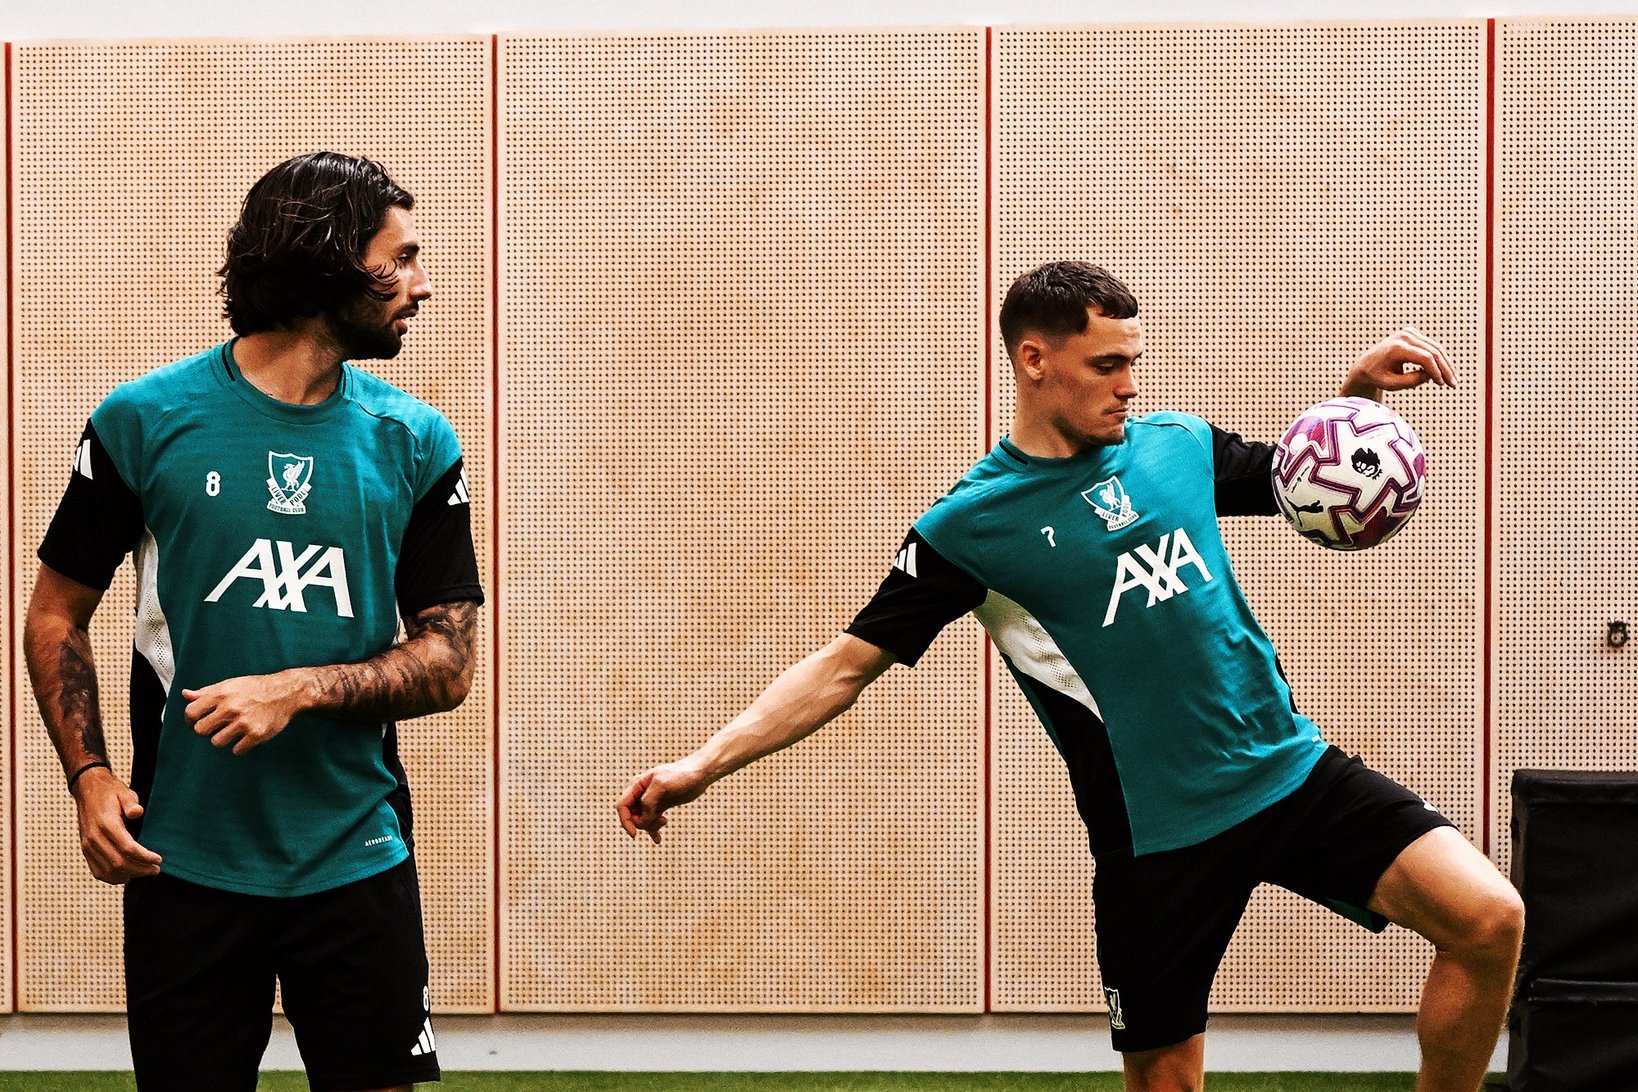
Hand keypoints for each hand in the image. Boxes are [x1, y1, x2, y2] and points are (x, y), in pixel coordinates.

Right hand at [72, 767, 162, 883]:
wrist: (88, 791)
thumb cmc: (110, 792)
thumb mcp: (124, 792)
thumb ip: (131, 802)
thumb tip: (137, 812)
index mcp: (106, 824)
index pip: (127, 848)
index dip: (144, 857)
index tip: (158, 860)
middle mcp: (95, 838)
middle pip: (118, 863)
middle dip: (140, 869)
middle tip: (156, 869)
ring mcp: (88, 846)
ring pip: (108, 870)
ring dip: (128, 875)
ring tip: (145, 872)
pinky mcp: (85, 850)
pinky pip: (97, 871)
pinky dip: (113, 877)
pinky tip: (127, 875)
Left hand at [183, 669, 309, 755]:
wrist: (286, 692)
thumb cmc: (256, 688)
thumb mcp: (230, 685)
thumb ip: (206, 692)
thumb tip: (185, 694)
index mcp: (221, 694)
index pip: (191, 713)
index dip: (192, 719)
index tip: (199, 720)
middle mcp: (230, 708)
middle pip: (200, 730)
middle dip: (208, 730)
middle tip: (218, 726)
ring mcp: (243, 722)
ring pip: (217, 742)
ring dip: (224, 739)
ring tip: (234, 730)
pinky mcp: (256, 734)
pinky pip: (237, 750)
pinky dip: (240, 746)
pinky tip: (246, 737)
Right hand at [616, 762, 711, 843]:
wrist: (699, 774)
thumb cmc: (681, 775)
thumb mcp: (662, 785)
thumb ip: (649, 801)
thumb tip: (642, 819)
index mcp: (637, 785)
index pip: (622, 806)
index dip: (625, 821)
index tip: (635, 834)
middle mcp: (642, 793)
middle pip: (631, 815)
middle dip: (642, 823)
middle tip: (660, 822)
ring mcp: (651, 800)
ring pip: (642, 819)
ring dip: (650, 826)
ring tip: (664, 822)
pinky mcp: (661, 806)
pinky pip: (651, 820)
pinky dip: (654, 830)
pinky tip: (658, 839)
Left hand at [1341, 325, 1457, 398]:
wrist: (1365, 364)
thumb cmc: (1377, 376)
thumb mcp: (1391, 384)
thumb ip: (1412, 381)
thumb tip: (1433, 375)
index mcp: (1396, 348)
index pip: (1425, 357)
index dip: (1436, 371)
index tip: (1442, 384)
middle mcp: (1404, 336)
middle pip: (1433, 351)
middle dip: (1445, 369)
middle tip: (1453, 384)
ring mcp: (1409, 332)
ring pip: (1435, 348)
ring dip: (1446, 364)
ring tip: (1452, 380)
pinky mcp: (1412, 333)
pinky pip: (1431, 346)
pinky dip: (1439, 358)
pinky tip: (1445, 372)